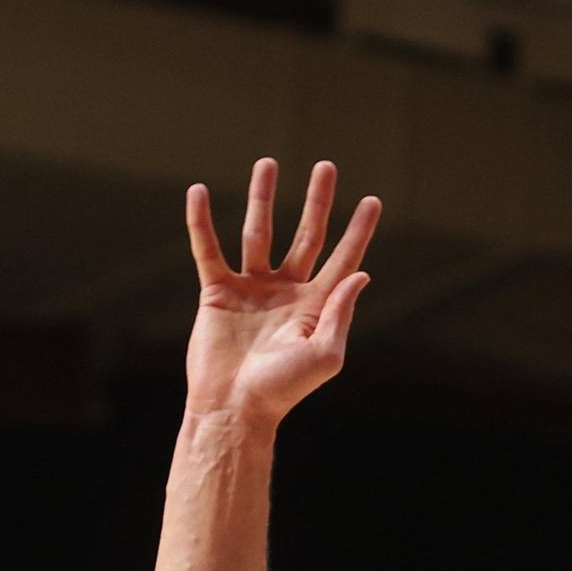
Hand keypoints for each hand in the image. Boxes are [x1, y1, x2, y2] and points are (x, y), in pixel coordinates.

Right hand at [184, 159, 380, 425]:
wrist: (235, 406)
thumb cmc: (284, 389)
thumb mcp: (324, 353)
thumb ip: (341, 312)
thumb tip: (361, 273)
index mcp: (318, 306)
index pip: (344, 258)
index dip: (359, 230)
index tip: (373, 200)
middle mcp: (288, 292)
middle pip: (306, 235)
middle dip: (317, 202)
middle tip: (326, 167)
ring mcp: (253, 289)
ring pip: (259, 233)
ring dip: (262, 198)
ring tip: (267, 163)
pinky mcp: (218, 292)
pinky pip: (208, 250)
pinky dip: (201, 222)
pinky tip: (198, 192)